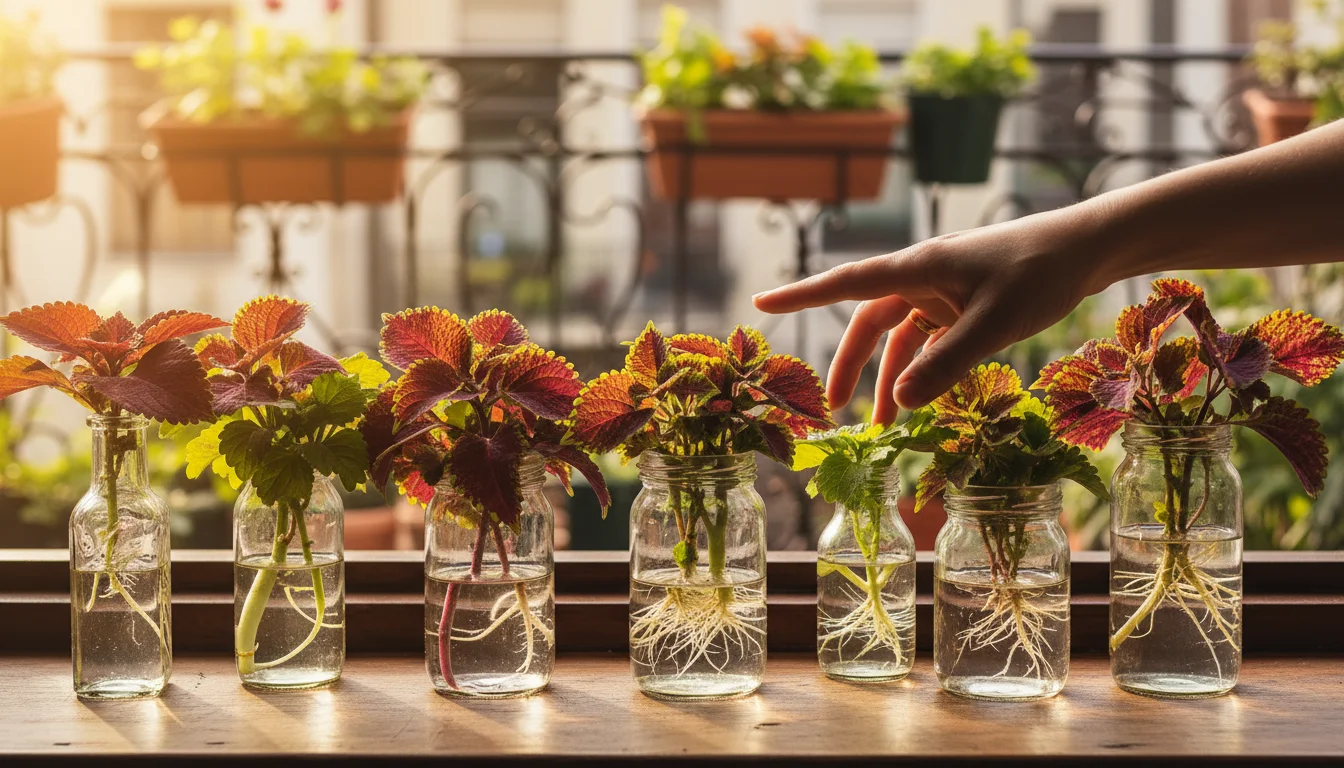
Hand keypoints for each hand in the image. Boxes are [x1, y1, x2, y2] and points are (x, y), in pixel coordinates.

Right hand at [753, 208, 1109, 422]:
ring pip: (902, 335)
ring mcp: (946, 288)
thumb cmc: (1042, 272)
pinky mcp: (967, 301)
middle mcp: (924, 274)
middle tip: (836, 409)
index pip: (847, 284)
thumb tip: (899, 403)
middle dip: (852, 364)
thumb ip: (946, 365)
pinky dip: (925, 367)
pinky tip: (927, 399)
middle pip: (871, 320)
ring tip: (883, 423)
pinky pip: (932, 338)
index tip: (761, 303)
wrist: (1090, 247)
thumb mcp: (994, 325)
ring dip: (891, 375)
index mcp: (920, 267)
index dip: (802, 296)